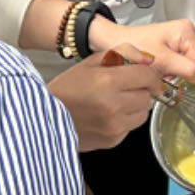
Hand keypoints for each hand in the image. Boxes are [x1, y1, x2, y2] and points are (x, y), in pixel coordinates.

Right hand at [48, 45, 163, 151]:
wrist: (45, 119)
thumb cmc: (66, 90)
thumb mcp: (89, 63)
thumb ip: (121, 54)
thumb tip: (146, 58)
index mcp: (107, 82)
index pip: (147, 75)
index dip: (149, 73)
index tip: (145, 74)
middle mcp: (113, 106)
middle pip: (147, 95)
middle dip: (139, 90)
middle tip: (123, 88)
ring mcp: (114, 126)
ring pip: (143, 113)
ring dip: (135, 106)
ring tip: (115, 102)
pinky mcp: (113, 140)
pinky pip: (131, 128)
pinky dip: (125, 121)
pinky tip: (107, 116)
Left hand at [91, 17, 194, 81]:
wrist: (111, 44)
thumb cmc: (133, 47)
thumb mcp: (162, 61)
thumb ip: (186, 69)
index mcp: (187, 31)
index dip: (190, 74)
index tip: (175, 79)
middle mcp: (186, 33)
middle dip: (185, 74)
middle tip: (167, 76)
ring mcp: (179, 41)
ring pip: (189, 67)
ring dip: (177, 75)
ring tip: (161, 74)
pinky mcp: (171, 49)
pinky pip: (180, 66)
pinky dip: (171, 73)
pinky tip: (160, 73)